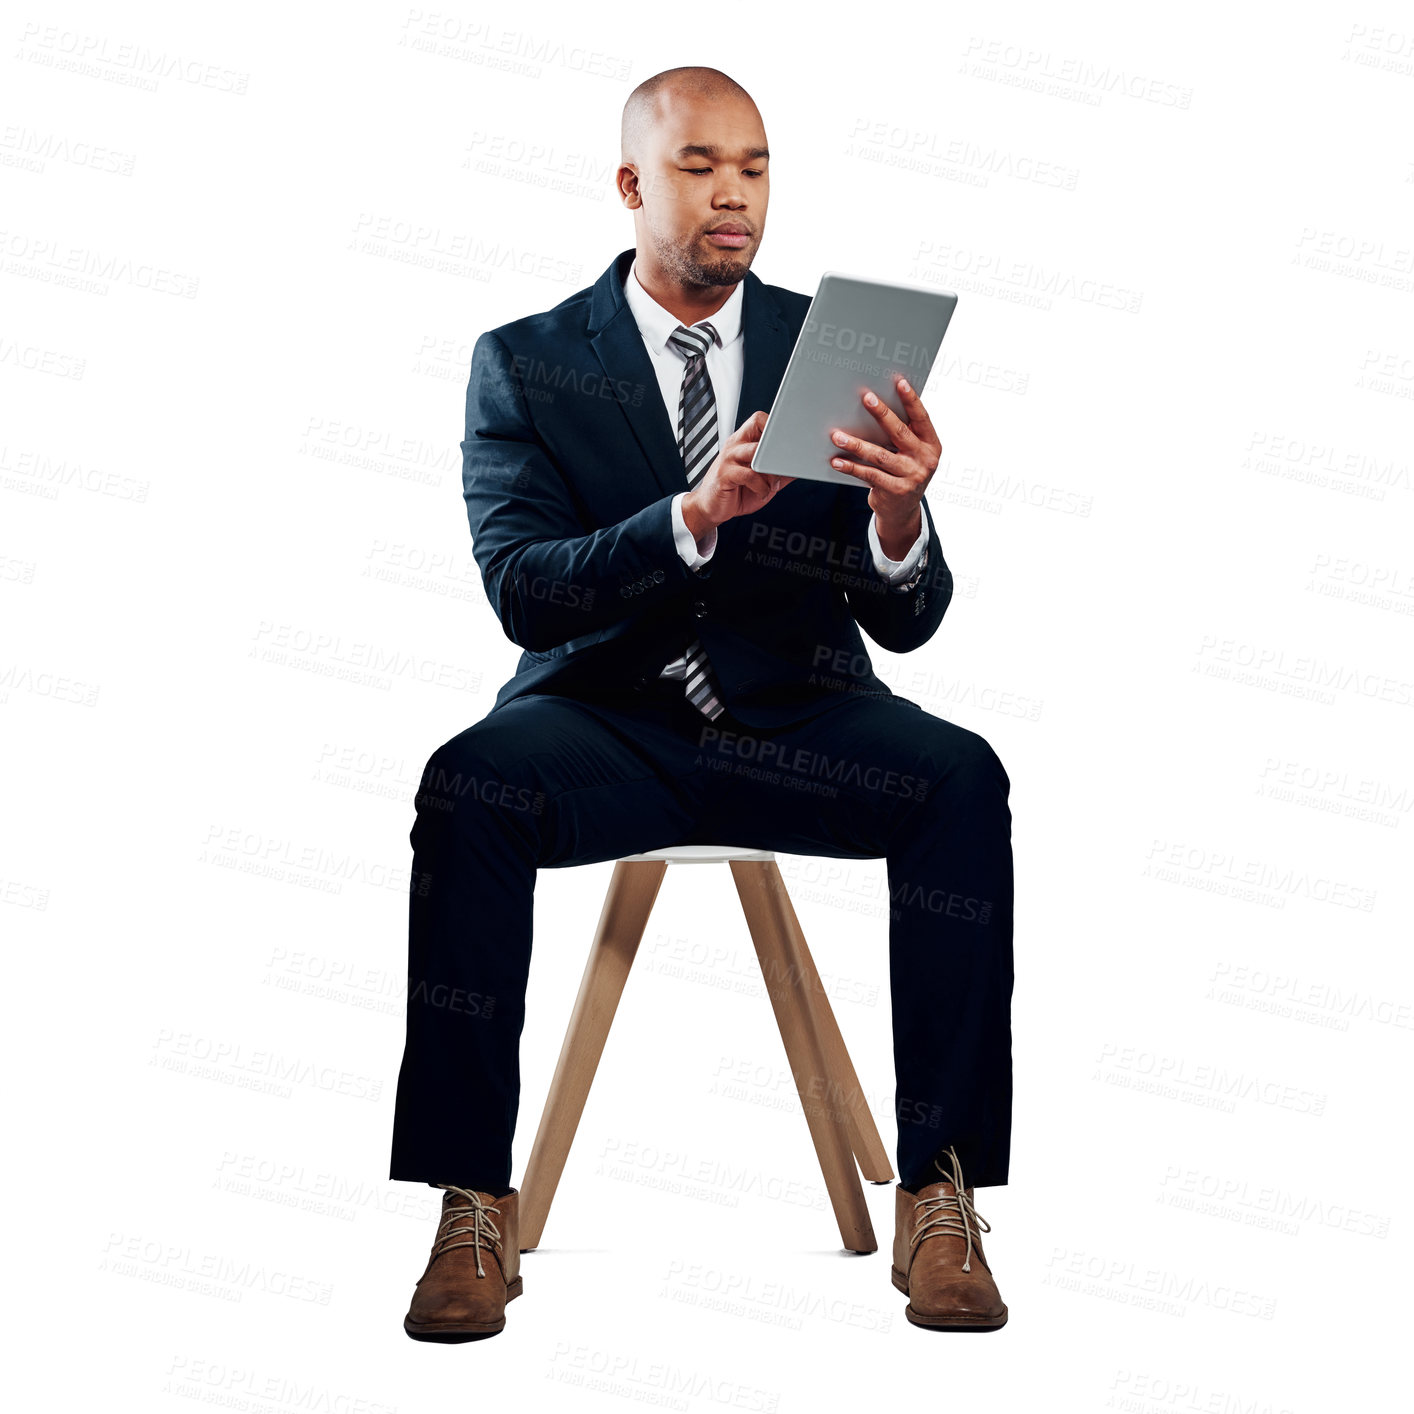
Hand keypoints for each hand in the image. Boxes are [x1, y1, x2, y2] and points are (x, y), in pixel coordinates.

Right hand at [681, 409, 792, 541]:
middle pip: (758, 427)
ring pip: (756, 452)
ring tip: (773, 484)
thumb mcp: (763, 480)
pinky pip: (749, 474)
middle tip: (784, 463)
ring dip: (771, 470)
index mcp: (743, 442)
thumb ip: (780, 472)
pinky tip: (762, 493)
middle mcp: (735, 446)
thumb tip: (801, 467)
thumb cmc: (736, 491)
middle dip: (776, 446)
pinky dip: (761, 486)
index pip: (759, 419)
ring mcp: (728, 459)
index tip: (788, 441)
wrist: (712, 508)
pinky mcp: (725, 475)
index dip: (775, 425)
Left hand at [828, 378, 939, 557]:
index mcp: (931, 444)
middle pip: (900, 433)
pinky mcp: (895, 491)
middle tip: (866, 398)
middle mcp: (925, 460)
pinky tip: (837, 460)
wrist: (903, 511)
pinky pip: (869, 475)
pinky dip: (851, 467)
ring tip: (837, 435)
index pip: (922, 418)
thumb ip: (903, 434)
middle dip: (882, 414)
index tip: (899, 382)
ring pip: (880, 455)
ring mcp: (911, 477)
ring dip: (856, 444)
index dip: (911, 399)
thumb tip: (876, 405)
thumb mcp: (911, 453)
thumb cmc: (903, 471)